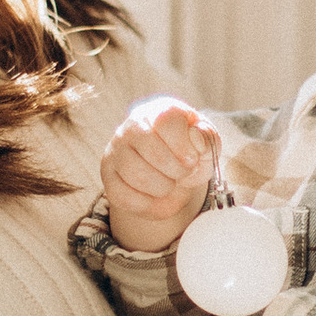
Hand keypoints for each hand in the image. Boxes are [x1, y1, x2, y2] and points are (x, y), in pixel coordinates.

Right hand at [101, 98, 218, 254]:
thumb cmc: (188, 152)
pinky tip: (154, 197)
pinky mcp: (108, 174)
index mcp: (160, 111)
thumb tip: (196, 137)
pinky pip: (122, 195)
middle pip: (151, 150)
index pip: (167, 122)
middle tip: (182, 174)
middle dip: (176, 171)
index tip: (192, 159)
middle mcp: (132, 125)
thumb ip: (208, 138)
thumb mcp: (205, 143)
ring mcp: (116, 149)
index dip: (184, 147)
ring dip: (162, 188)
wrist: (169, 170)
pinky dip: (145, 204)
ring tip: (169, 185)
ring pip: (136, 174)